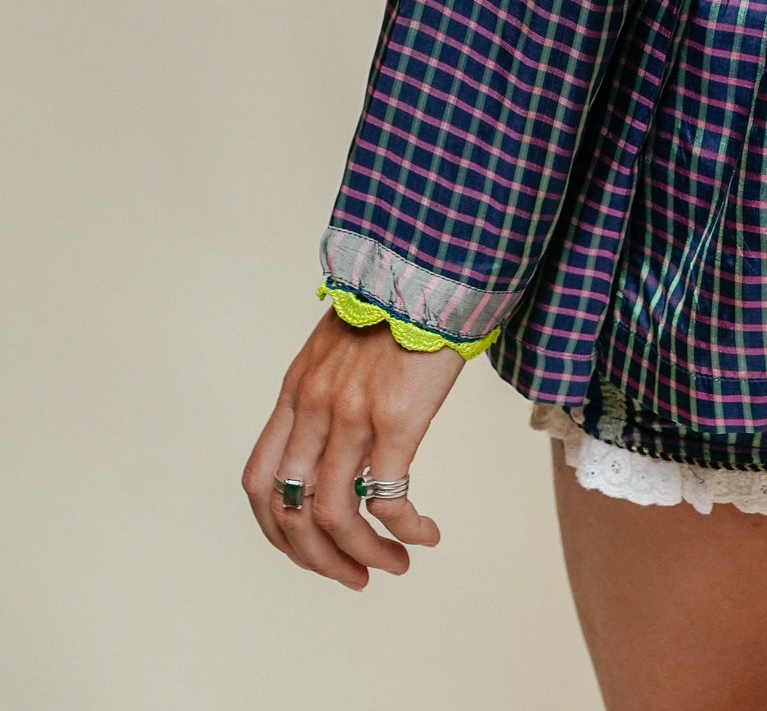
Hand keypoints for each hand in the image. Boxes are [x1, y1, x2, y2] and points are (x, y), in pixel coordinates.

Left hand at [243, 310, 466, 588]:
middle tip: (353, 576)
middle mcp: (313, 407)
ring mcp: (350, 415)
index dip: (277, 530)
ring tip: (394, 566)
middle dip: (317, 560)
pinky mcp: (395, 419)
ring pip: (335, 517)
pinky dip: (404, 531)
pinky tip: (426, 535)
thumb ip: (329, 389)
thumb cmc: (398, 301)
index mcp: (296, 391)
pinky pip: (388, 500)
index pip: (259, 482)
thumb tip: (339, 437)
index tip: (312, 549)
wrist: (432, 264)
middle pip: (289, 512)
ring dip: (362, 556)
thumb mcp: (341, 346)